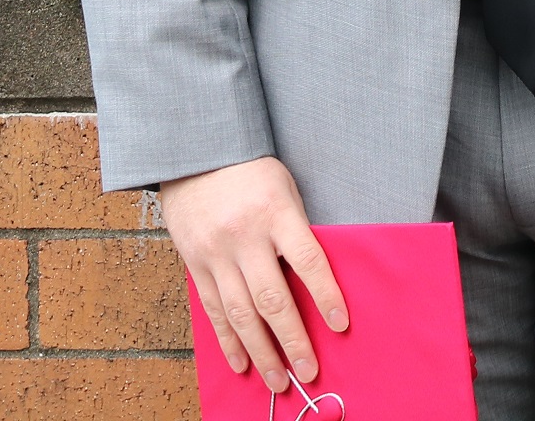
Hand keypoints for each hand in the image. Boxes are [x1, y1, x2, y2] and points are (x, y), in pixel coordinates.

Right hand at [159, 157, 347, 383]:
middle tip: (308, 372)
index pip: (307, 259)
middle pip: (271, 297)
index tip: (340, 325)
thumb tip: (314, 285)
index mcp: (275, 212)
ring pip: (240, 313)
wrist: (196, 153)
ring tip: (279, 381)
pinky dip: (228, 340)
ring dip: (261, 352)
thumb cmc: (252, 172)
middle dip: (292, 340)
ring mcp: (215, 252)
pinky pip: (213, 309)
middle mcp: (244, 236)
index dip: (325, 294)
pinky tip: (242, 363)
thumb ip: (296, 233)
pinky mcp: (194, 263)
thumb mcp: (285, 189)